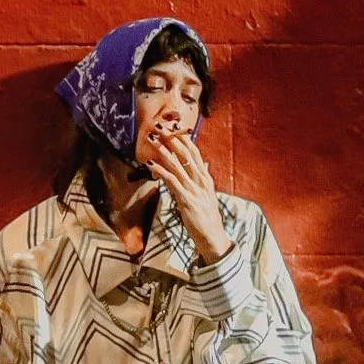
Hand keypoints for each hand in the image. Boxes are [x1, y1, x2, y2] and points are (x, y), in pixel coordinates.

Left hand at [143, 126, 231, 262]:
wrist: (212, 236)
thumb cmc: (207, 217)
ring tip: (153, 139)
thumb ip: (203, 178)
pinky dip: (161, 171)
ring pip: (178, 165)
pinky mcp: (187, 200)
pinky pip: (172, 181)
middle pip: (186, 155)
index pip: (195, 153)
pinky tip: (151, 164)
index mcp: (206, 179)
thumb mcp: (207, 194)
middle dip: (172, 139)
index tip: (175, 127)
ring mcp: (194, 190)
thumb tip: (204, 164)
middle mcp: (201, 181)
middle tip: (161, 127)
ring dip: (164, 150)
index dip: (184, 140)